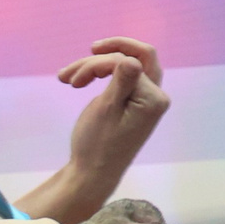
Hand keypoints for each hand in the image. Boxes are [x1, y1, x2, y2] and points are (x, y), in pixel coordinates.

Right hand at [57, 36, 169, 178]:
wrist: (92, 174)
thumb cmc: (96, 145)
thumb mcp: (106, 109)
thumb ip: (122, 80)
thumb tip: (131, 58)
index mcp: (154, 98)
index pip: (128, 62)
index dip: (98, 65)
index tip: (72, 82)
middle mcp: (157, 97)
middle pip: (137, 57)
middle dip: (107, 55)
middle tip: (89, 49)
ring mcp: (147, 100)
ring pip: (127, 66)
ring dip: (98, 66)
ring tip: (67, 78)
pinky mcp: (136, 104)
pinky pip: (124, 78)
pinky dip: (104, 75)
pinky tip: (83, 81)